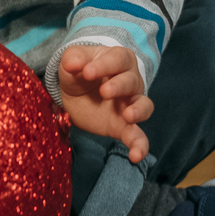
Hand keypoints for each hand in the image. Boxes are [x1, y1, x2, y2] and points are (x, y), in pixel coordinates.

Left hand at [58, 45, 153, 162]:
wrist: (76, 94)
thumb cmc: (79, 72)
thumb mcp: (71, 62)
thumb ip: (73, 59)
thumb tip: (72, 63)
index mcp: (118, 60)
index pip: (117, 59)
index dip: (104, 65)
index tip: (86, 72)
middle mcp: (130, 80)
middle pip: (131, 81)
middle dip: (119, 86)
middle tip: (104, 91)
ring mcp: (130, 104)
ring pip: (144, 105)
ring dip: (138, 111)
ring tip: (128, 116)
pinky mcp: (124, 126)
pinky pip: (138, 135)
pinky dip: (140, 145)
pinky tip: (135, 156)